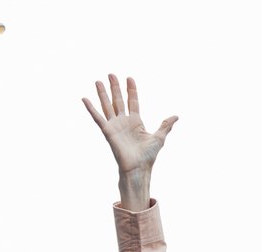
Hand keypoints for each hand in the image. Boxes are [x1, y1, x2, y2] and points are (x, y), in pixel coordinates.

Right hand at [82, 74, 177, 208]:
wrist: (138, 168)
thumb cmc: (148, 156)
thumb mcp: (159, 137)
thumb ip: (165, 125)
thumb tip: (176, 116)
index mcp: (136, 122)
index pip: (132, 101)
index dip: (131, 90)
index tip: (129, 78)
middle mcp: (124, 122)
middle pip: (118, 100)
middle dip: (115, 87)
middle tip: (111, 74)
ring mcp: (115, 126)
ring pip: (107, 106)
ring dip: (102, 93)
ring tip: (98, 81)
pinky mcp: (107, 131)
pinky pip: (98, 118)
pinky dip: (91, 109)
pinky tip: (85, 99)